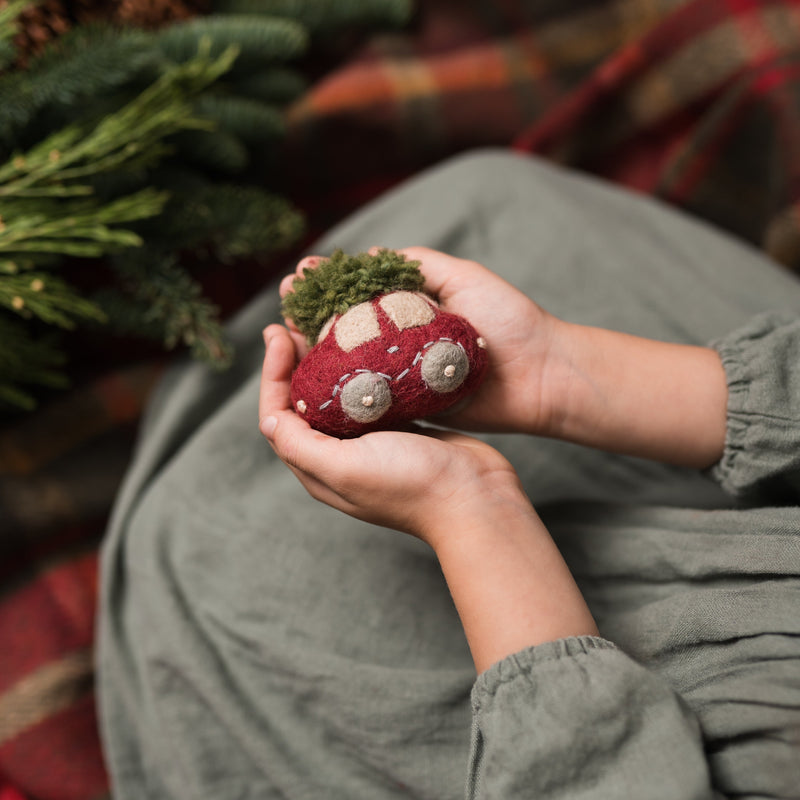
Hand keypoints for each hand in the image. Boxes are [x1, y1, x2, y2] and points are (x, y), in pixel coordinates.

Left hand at [259, 322, 597, 670]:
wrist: (475, 497)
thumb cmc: (410, 485)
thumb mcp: (345, 468)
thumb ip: (301, 445)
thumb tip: (269, 418)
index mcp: (319, 467)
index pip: (278, 416)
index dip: (271, 374)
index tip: (279, 334)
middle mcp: (340, 455)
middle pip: (304, 402)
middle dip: (293, 362)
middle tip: (290, 321)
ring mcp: (372, 441)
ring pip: (337, 394)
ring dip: (326, 361)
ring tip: (323, 324)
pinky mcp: (402, 427)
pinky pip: (373, 394)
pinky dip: (363, 367)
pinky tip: (367, 342)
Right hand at [280, 246, 562, 435]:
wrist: (541, 375)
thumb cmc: (507, 319)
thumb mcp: (461, 276)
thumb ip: (418, 264)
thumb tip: (373, 252)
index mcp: (413, 309)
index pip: (360, 293)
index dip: (329, 284)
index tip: (302, 274)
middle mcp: (402, 341)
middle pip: (346, 325)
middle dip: (312, 310)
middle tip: (285, 298)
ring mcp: (402, 373)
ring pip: (349, 359)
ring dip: (316, 344)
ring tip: (287, 329)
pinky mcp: (408, 404)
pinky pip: (367, 394)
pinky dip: (338, 384)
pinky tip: (311, 372)